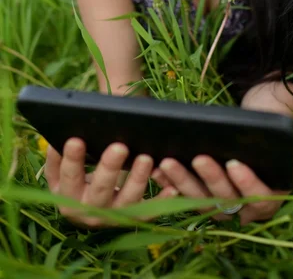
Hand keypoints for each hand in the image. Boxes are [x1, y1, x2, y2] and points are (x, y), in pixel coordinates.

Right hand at [45, 138, 177, 228]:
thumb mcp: (65, 164)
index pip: (68, 176)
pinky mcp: (132, 219)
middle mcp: (87, 210)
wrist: (88, 205)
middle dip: (109, 167)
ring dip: (138, 180)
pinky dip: (161, 201)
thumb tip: (64, 129)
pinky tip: (172, 189)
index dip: (72, 159)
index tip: (76, 140)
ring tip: (146, 158)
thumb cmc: (78, 173)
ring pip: (127, 201)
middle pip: (99, 189)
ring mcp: (111, 217)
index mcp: (66, 195)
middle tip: (120, 146)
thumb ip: (63, 150)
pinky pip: (149, 211)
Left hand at [151, 155, 292, 225]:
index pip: (259, 198)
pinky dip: (165, 182)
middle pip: (224, 198)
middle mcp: (240, 208)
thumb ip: (291, 164)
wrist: (250, 139)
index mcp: (266, 199)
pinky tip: (154, 167)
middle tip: (198, 156)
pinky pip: (177, 194)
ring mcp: (214, 204)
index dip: (247, 183)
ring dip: (181, 180)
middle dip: (210, 177)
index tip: (236, 163)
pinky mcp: (194, 197)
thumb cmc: (267, 143)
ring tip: (167, 161)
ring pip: (197, 198)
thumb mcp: (280, 148)